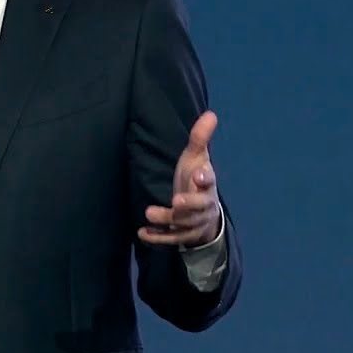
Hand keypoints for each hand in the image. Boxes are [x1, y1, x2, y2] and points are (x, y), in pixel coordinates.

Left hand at [139, 110, 221, 247]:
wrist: (205, 214)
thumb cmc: (197, 181)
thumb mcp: (197, 158)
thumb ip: (200, 138)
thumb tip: (210, 113)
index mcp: (207, 184)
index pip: (209, 181)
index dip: (205, 178)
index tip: (200, 175)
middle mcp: (203, 205)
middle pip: (198, 207)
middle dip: (189, 205)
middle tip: (177, 202)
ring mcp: (194, 223)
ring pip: (184, 224)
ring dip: (166, 219)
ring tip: (148, 213)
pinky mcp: (183, 235)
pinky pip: (171, 239)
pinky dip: (157, 237)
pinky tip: (142, 233)